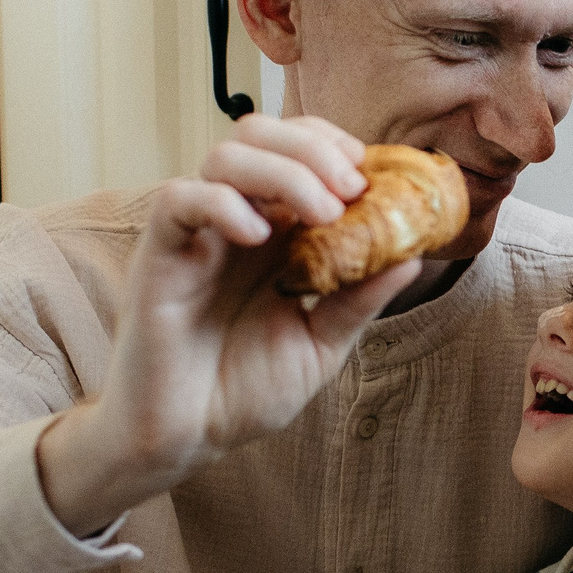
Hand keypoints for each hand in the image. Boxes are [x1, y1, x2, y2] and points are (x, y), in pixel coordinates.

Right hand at [37, 117, 420, 533]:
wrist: (186, 438)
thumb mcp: (320, 346)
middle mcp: (234, 222)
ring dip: (282, 170)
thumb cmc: (244, 391)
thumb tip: (414, 257)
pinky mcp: (159, 256)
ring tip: (320, 214)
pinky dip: (222, 203)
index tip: (371, 176)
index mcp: (273, 233)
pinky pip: (179, 199)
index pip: (296, 150)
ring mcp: (196, 236)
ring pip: (224, 155)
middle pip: (259, 134)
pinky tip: (258, 236)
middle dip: (313, 148)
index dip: (333, 146)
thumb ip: (359, 300)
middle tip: (351, 189)